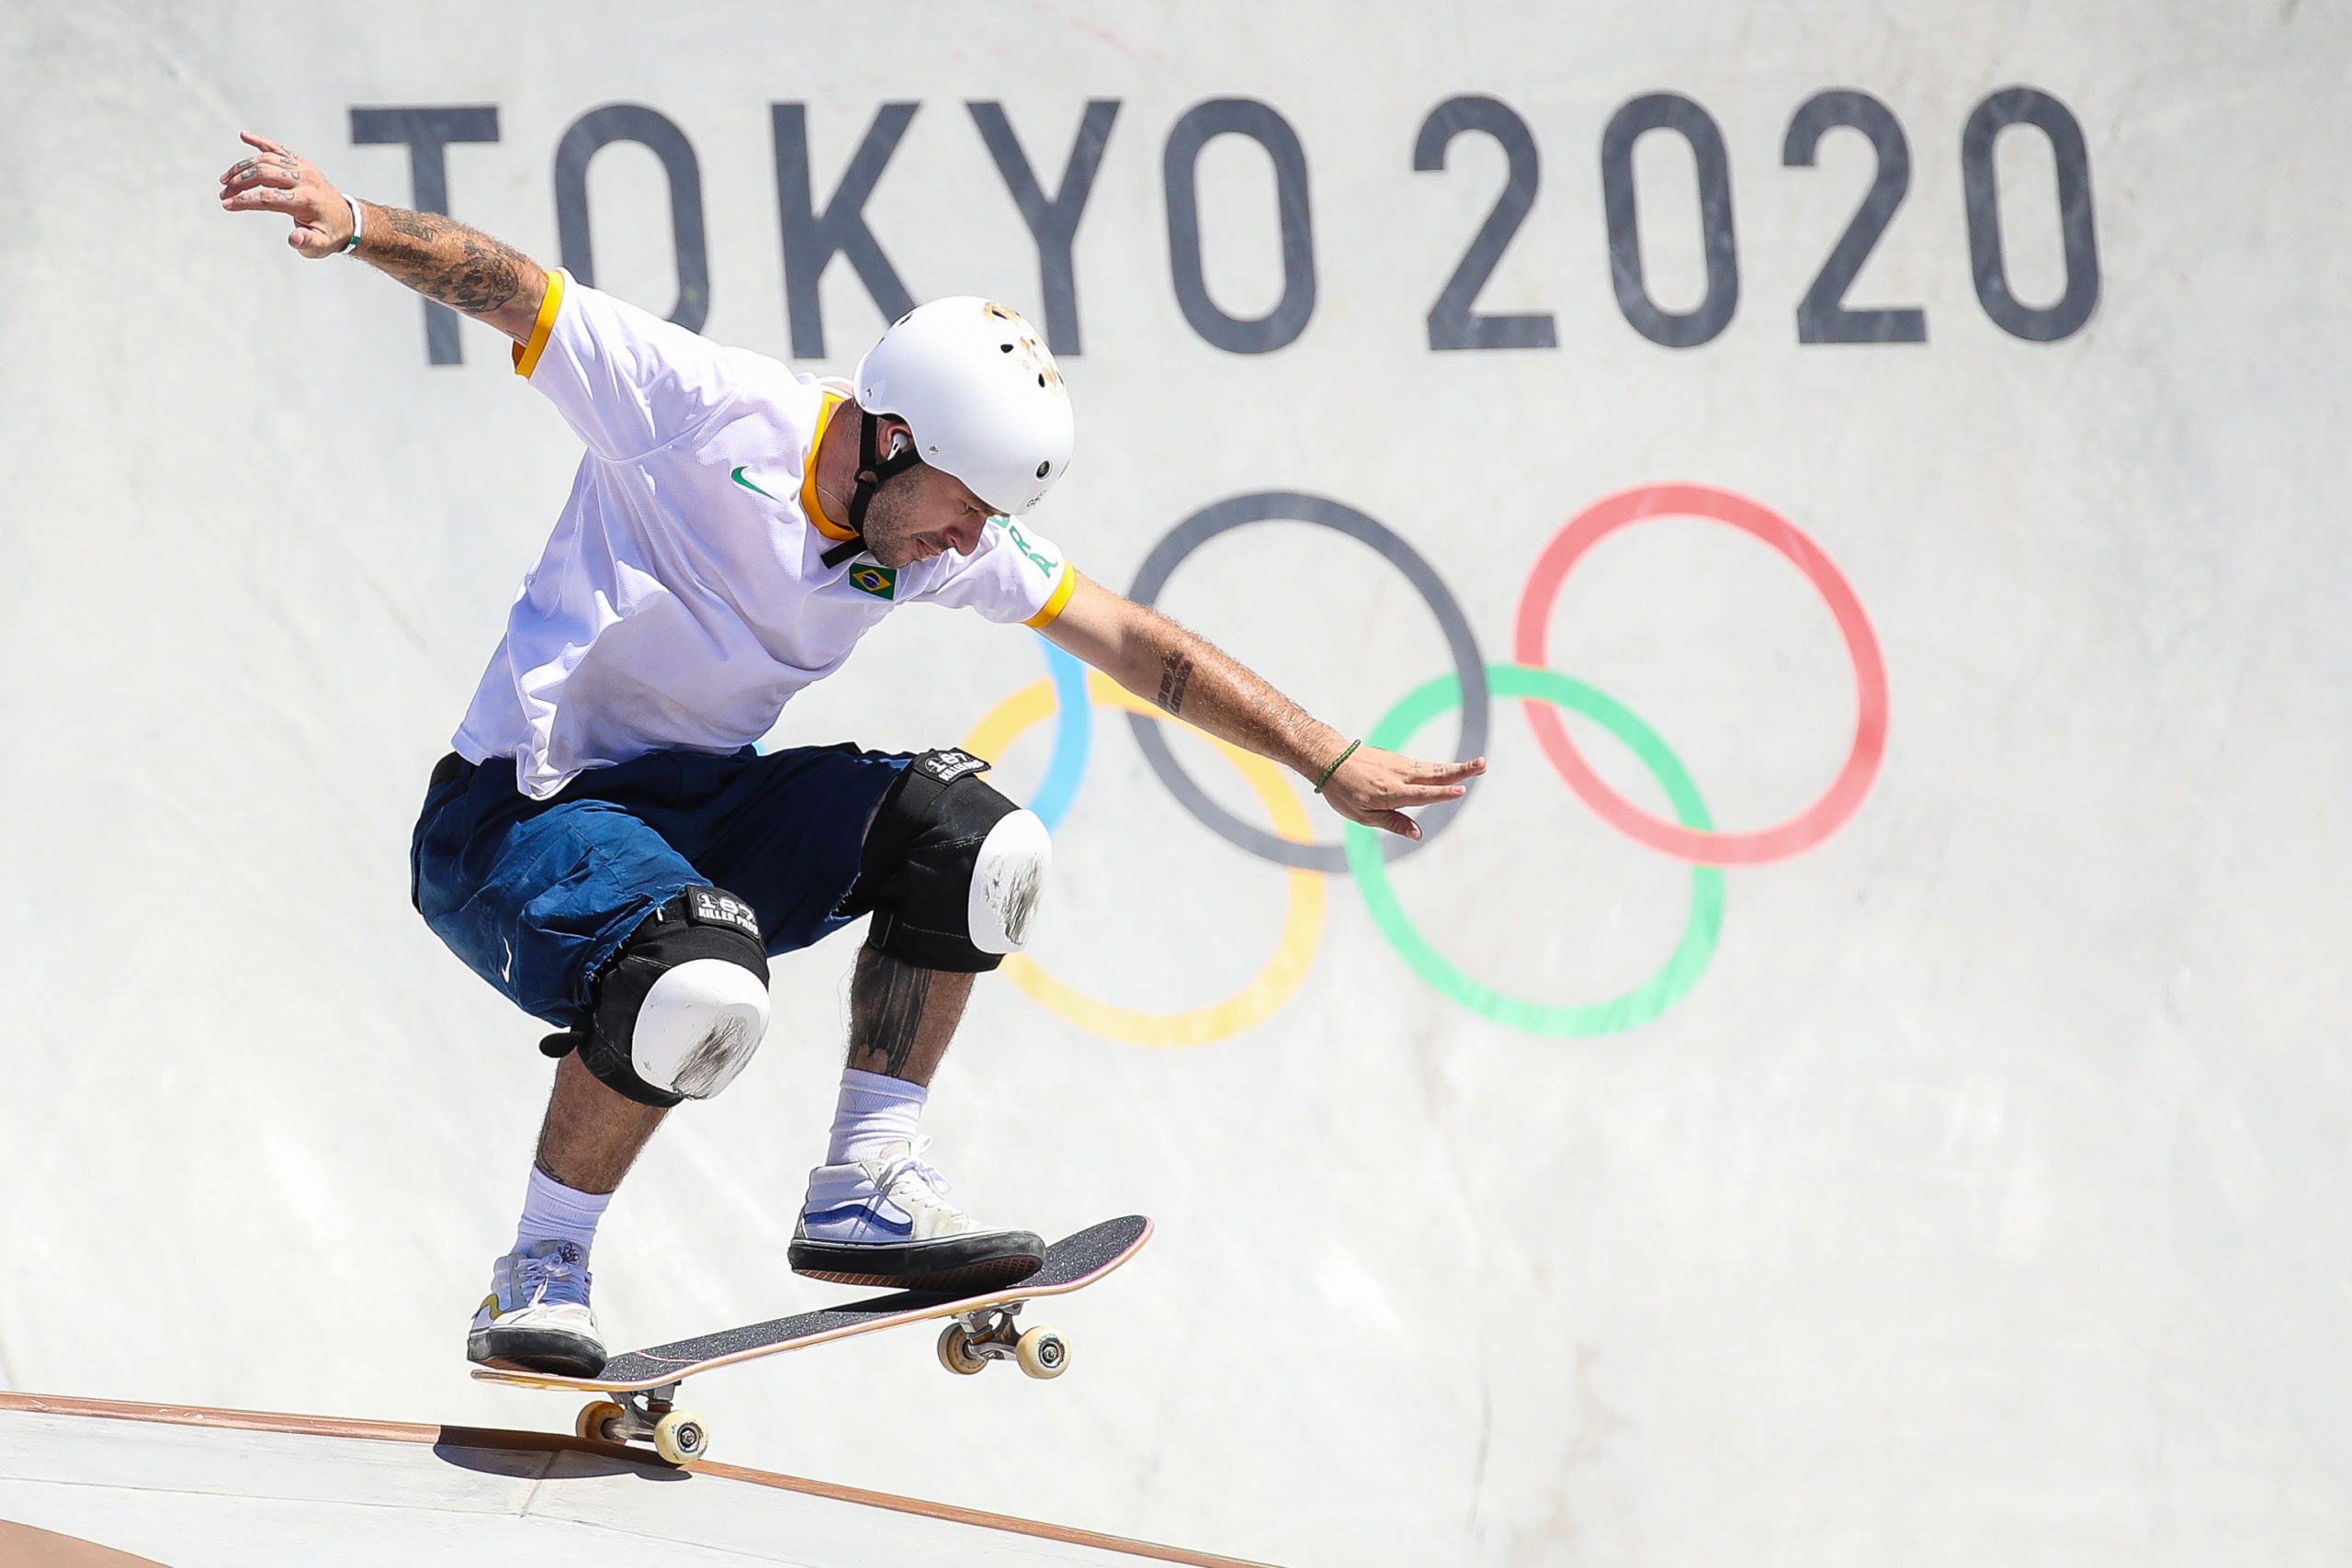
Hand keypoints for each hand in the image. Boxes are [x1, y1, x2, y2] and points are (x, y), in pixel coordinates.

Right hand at [218, 131, 350, 257]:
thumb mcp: (321, 245)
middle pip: (263, 174)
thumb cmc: (330, 234)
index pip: (269, 197)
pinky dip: (261, 141)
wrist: (348, 219)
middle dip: (239, 183)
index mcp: (307, 200)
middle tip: (224, 194)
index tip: (227, 205)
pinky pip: (278, 148)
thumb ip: (307, 242)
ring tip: (226, 180)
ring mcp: (303, 168)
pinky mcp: (301, 162)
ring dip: (243, 168)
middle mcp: (305, 179)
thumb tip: (294, 238)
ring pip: (266, 159)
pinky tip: (244, 135)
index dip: (245, 200)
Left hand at [1316, 743, 1485, 840]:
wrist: (1330, 759)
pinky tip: (1452, 769)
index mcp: (1391, 793)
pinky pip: (1423, 766)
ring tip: (1478, 765)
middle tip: (1483, 764)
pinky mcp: (1398, 760)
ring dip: (1456, 767)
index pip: (1422, 794)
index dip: (1442, 794)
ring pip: (1433, 768)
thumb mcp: (1363, 815)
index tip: (1462, 789)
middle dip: (1461, 771)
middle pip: (1435, 774)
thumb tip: (1418, 835)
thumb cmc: (1344, 792)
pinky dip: (1440, 768)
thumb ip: (1393, 823)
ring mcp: (1400, 765)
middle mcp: (1399, 776)